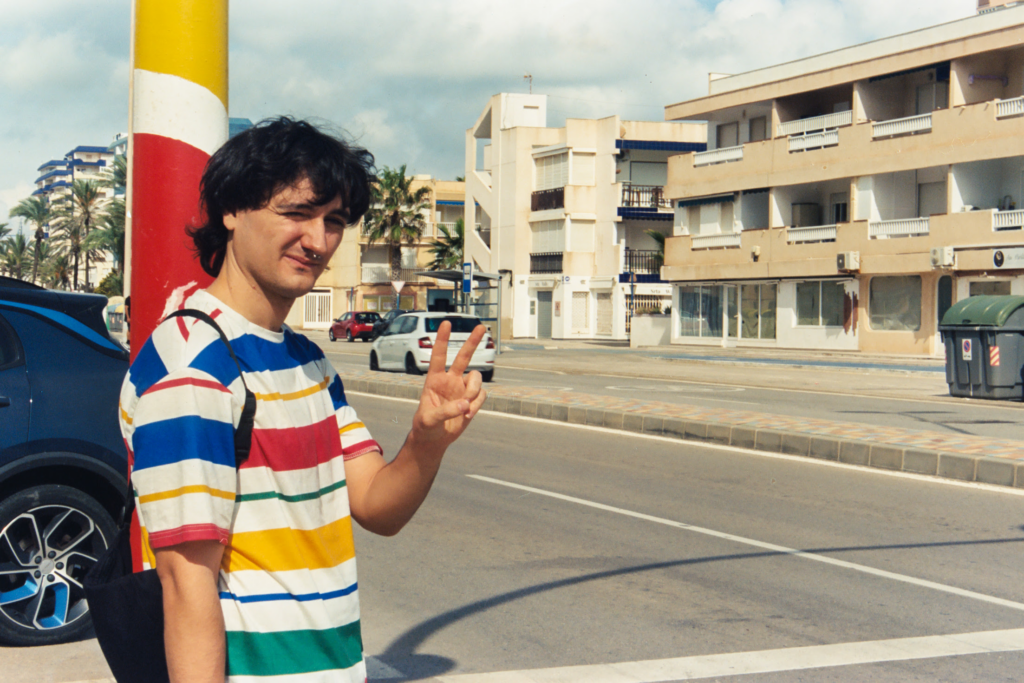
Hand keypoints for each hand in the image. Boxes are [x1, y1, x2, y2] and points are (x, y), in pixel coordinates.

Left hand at [410, 321, 487, 452]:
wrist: (434, 439)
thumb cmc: (425, 427)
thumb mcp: (428, 419)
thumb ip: (445, 411)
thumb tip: (465, 404)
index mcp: (434, 380)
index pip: (438, 356)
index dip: (442, 339)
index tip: (446, 323)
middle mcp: (450, 380)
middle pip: (463, 357)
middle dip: (472, 342)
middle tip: (481, 327)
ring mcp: (462, 389)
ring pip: (477, 379)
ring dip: (474, 392)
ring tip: (465, 408)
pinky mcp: (472, 400)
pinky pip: (482, 395)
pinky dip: (477, 405)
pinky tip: (467, 415)